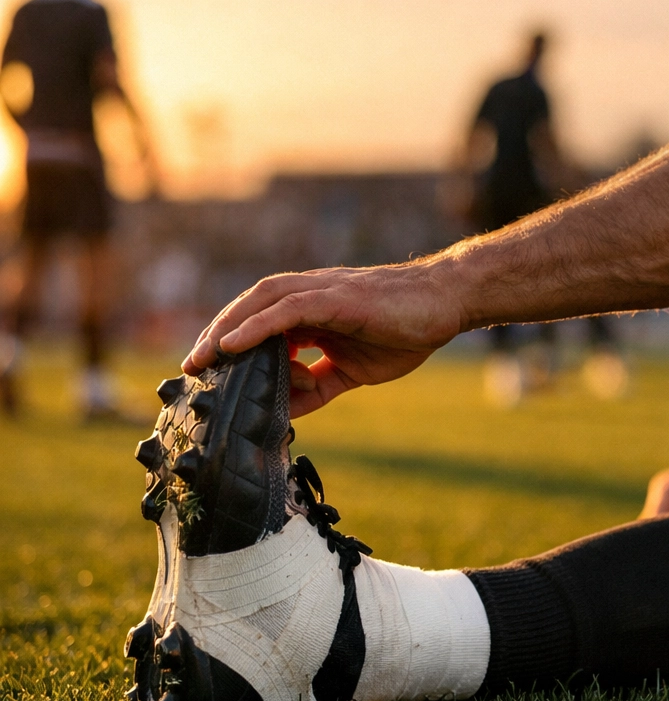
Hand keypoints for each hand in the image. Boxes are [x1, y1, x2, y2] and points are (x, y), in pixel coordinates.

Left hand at [182, 263, 461, 416]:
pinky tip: (233, 345)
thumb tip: (291, 408)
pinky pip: (286, 309)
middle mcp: (310, 296)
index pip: (260, 323)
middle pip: (249, 309)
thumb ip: (321, 383)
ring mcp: (322, 293)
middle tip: (190, 369)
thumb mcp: (355, 369)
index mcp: (313, 313)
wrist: (446, 305)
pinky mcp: (336, 298)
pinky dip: (256, 326)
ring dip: (226, 328)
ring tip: (202, 357)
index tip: (209, 374)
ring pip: (260, 303)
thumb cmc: (406, 330)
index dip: (232, 345)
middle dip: (216, 336)